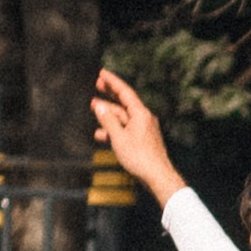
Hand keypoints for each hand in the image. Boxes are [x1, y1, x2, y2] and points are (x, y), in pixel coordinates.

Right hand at [91, 67, 181, 207]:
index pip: (125, 92)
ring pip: (123, 118)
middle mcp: (144, 119)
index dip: (112, 82)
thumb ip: (108, 120)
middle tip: (98, 83)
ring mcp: (144, 130)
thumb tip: (99, 106)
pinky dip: (114, 130)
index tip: (102, 73)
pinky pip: (126, 130)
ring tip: (94, 107)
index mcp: (141, 114)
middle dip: (110, 93)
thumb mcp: (119, 137)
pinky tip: (100, 134)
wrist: (157, 177)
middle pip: (124, 102)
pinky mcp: (143, 141)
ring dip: (108, 114)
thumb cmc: (139, 158)